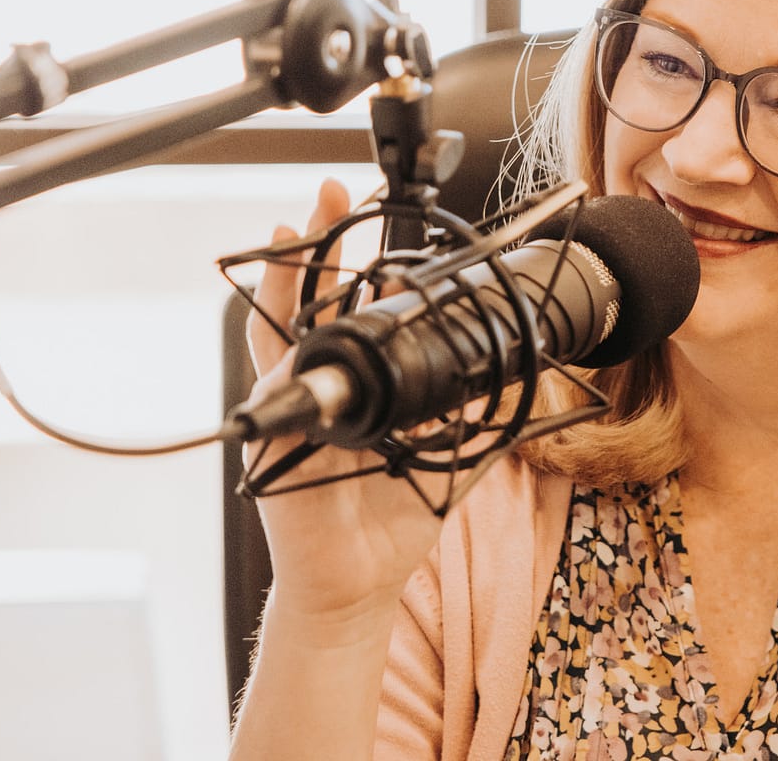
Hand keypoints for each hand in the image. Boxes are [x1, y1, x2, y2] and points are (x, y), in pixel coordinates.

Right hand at [240, 178, 442, 615]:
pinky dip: (274, 342)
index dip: (360, 264)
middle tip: (327, 196)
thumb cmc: (396, 517)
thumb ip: (472, 410)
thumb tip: (509, 369)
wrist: (362, 580)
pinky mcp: (273, 433)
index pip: (356, 309)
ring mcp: (293, 404)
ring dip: (284, 276)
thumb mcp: (449, 453)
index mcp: (363, 383)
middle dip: (314, 244)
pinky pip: (268, 379)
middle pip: (310, 300)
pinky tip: (280, 305)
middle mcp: (323, 384)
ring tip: (292, 231)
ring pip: (279, 325)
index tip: (375, 217)